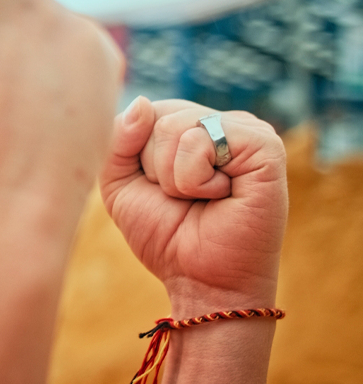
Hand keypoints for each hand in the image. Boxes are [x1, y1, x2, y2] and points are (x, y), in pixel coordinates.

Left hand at [100, 98, 287, 314]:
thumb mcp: (120, 183)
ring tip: (203, 198)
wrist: (200, 281)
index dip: (138, 156)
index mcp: (194, 125)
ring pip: (174, 127)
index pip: (146, 111)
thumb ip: (117, 139)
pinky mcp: (265, 147)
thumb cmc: (165, 234)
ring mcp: (247, 131)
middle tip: (185, 198)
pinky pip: (202, 140)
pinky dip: (195, 178)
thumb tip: (142, 102)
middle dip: (155, 167)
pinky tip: (221, 195)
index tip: (162, 189)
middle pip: (157, 116)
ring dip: (174, 177)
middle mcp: (223, 123)